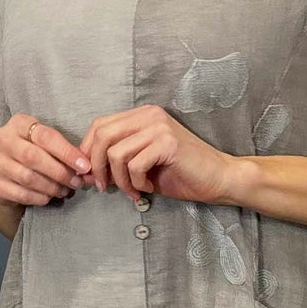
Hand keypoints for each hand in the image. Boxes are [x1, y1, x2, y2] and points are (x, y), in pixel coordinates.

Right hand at [0, 114, 90, 211]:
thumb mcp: (47, 145)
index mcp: (19, 123)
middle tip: (77, 182)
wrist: (6, 171)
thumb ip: (66, 153)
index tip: (85, 166)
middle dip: (60, 172)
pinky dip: (40, 198)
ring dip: (52, 187)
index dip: (67, 153)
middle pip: (34, 157)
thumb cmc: (34, 152)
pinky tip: (49, 197)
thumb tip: (88, 170)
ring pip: (28, 177)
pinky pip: (21, 194)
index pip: (45, 136)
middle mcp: (2, 139)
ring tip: (65, 190)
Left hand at [77, 104, 237, 205]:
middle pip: (102, 135)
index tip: (92, 176)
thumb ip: (117, 164)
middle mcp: (149, 115)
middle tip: (103, 187)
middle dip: (96, 166)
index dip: (88, 151)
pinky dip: (136, 183)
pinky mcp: (168, 143)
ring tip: (134, 192)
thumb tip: (88, 174)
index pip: (100, 126)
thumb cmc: (182, 174)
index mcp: (142, 116)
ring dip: (120, 180)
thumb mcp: (142, 166)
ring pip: (116, 153)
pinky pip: (135, 164)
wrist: (219, 179)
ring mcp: (159, 127)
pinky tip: (149, 188)